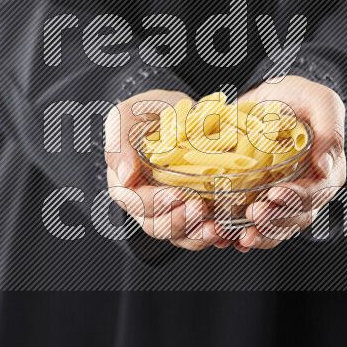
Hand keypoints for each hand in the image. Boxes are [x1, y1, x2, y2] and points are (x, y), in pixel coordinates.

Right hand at [105, 90, 230, 250]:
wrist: (181, 112)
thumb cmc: (149, 111)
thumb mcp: (128, 116)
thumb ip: (120, 143)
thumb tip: (125, 177)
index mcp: (125, 182)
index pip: (135, 201)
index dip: (155, 202)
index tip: (178, 193)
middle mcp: (145, 203)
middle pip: (155, 226)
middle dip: (179, 221)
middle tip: (200, 208)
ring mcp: (169, 210)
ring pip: (178, 235)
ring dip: (197, 235)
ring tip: (216, 227)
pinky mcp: (192, 211)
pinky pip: (198, 233)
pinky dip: (212, 234)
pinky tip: (226, 229)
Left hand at [235, 76, 346, 251]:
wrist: (270, 99)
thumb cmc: (299, 97)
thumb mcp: (320, 101)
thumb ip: (330, 129)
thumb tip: (325, 166)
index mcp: (327, 172)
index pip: (316, 193)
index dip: (296, 198)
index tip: (274, 193)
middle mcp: (308, 191)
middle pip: (296, 218)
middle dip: (275, 221)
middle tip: (252, 213)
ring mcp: (284, 199)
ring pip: (277, 228)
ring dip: (259, 235)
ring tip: (240, 236)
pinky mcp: (261, 200)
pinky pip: (254, 225)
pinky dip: (240, 234)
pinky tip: (226, 237)